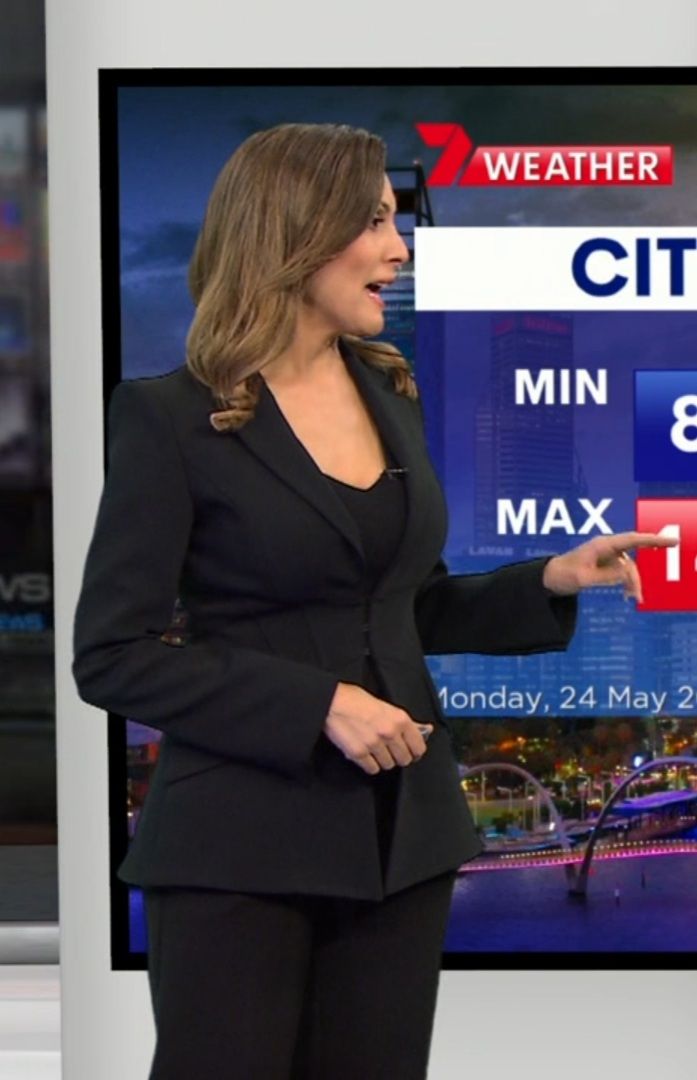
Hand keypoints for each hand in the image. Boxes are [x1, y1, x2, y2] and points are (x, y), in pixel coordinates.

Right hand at [323, 682, 432, 775]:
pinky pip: (372, 769)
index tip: (412, 753)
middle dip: (398, 756)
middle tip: (390, 751)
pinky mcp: (359, 753)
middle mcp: (390, 732)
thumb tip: (425, 729)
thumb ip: (404, 721)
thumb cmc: (354, 699)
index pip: (418, 746)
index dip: (415, 752)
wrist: (331, 701)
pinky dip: (369, 765)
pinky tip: (365, 755)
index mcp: (399, 718)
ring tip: (374, 750)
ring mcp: (375, 744)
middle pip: (404, 759)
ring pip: (388, 765)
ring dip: (383, 760)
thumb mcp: (384, 705)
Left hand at [541, 531, 677, 602]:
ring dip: (632, 583)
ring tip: (632, 599)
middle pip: (632, 559)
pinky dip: (626, 582)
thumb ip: (607, 575)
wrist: (549, 578)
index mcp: (602, 545)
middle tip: (638, 596)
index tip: (671, 542)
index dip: (653, 540)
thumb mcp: (584, 578)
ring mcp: (607, 554)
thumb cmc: (563, 574)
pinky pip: (622, 571)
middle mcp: (607, 547)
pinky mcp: (606, 563)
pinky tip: (627, 595)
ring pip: (629, 568)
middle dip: (637, 577)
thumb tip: (628, 572)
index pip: (633, 540)